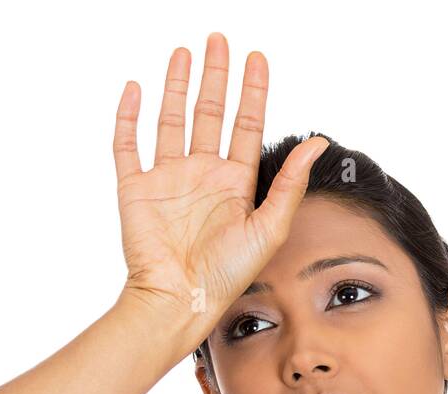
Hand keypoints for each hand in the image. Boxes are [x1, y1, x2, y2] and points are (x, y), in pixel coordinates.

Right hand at [112, 32, 328, 337]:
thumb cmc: (226, 276)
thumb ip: (290, 183)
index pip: (246, 125)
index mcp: (234, 183)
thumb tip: (318, 142)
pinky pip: (129, 144)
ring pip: (171, 119)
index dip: (252, 92)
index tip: (257, 59)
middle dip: (216, 76)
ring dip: (177, 85)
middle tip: (220, 40)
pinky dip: (130, 116)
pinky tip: (137, 89)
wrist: (179, 299)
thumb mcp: (269, 228)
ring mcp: (167, 179)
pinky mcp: (135, 188)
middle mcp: (202, 175)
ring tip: (184, 53)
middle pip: (210, 113)